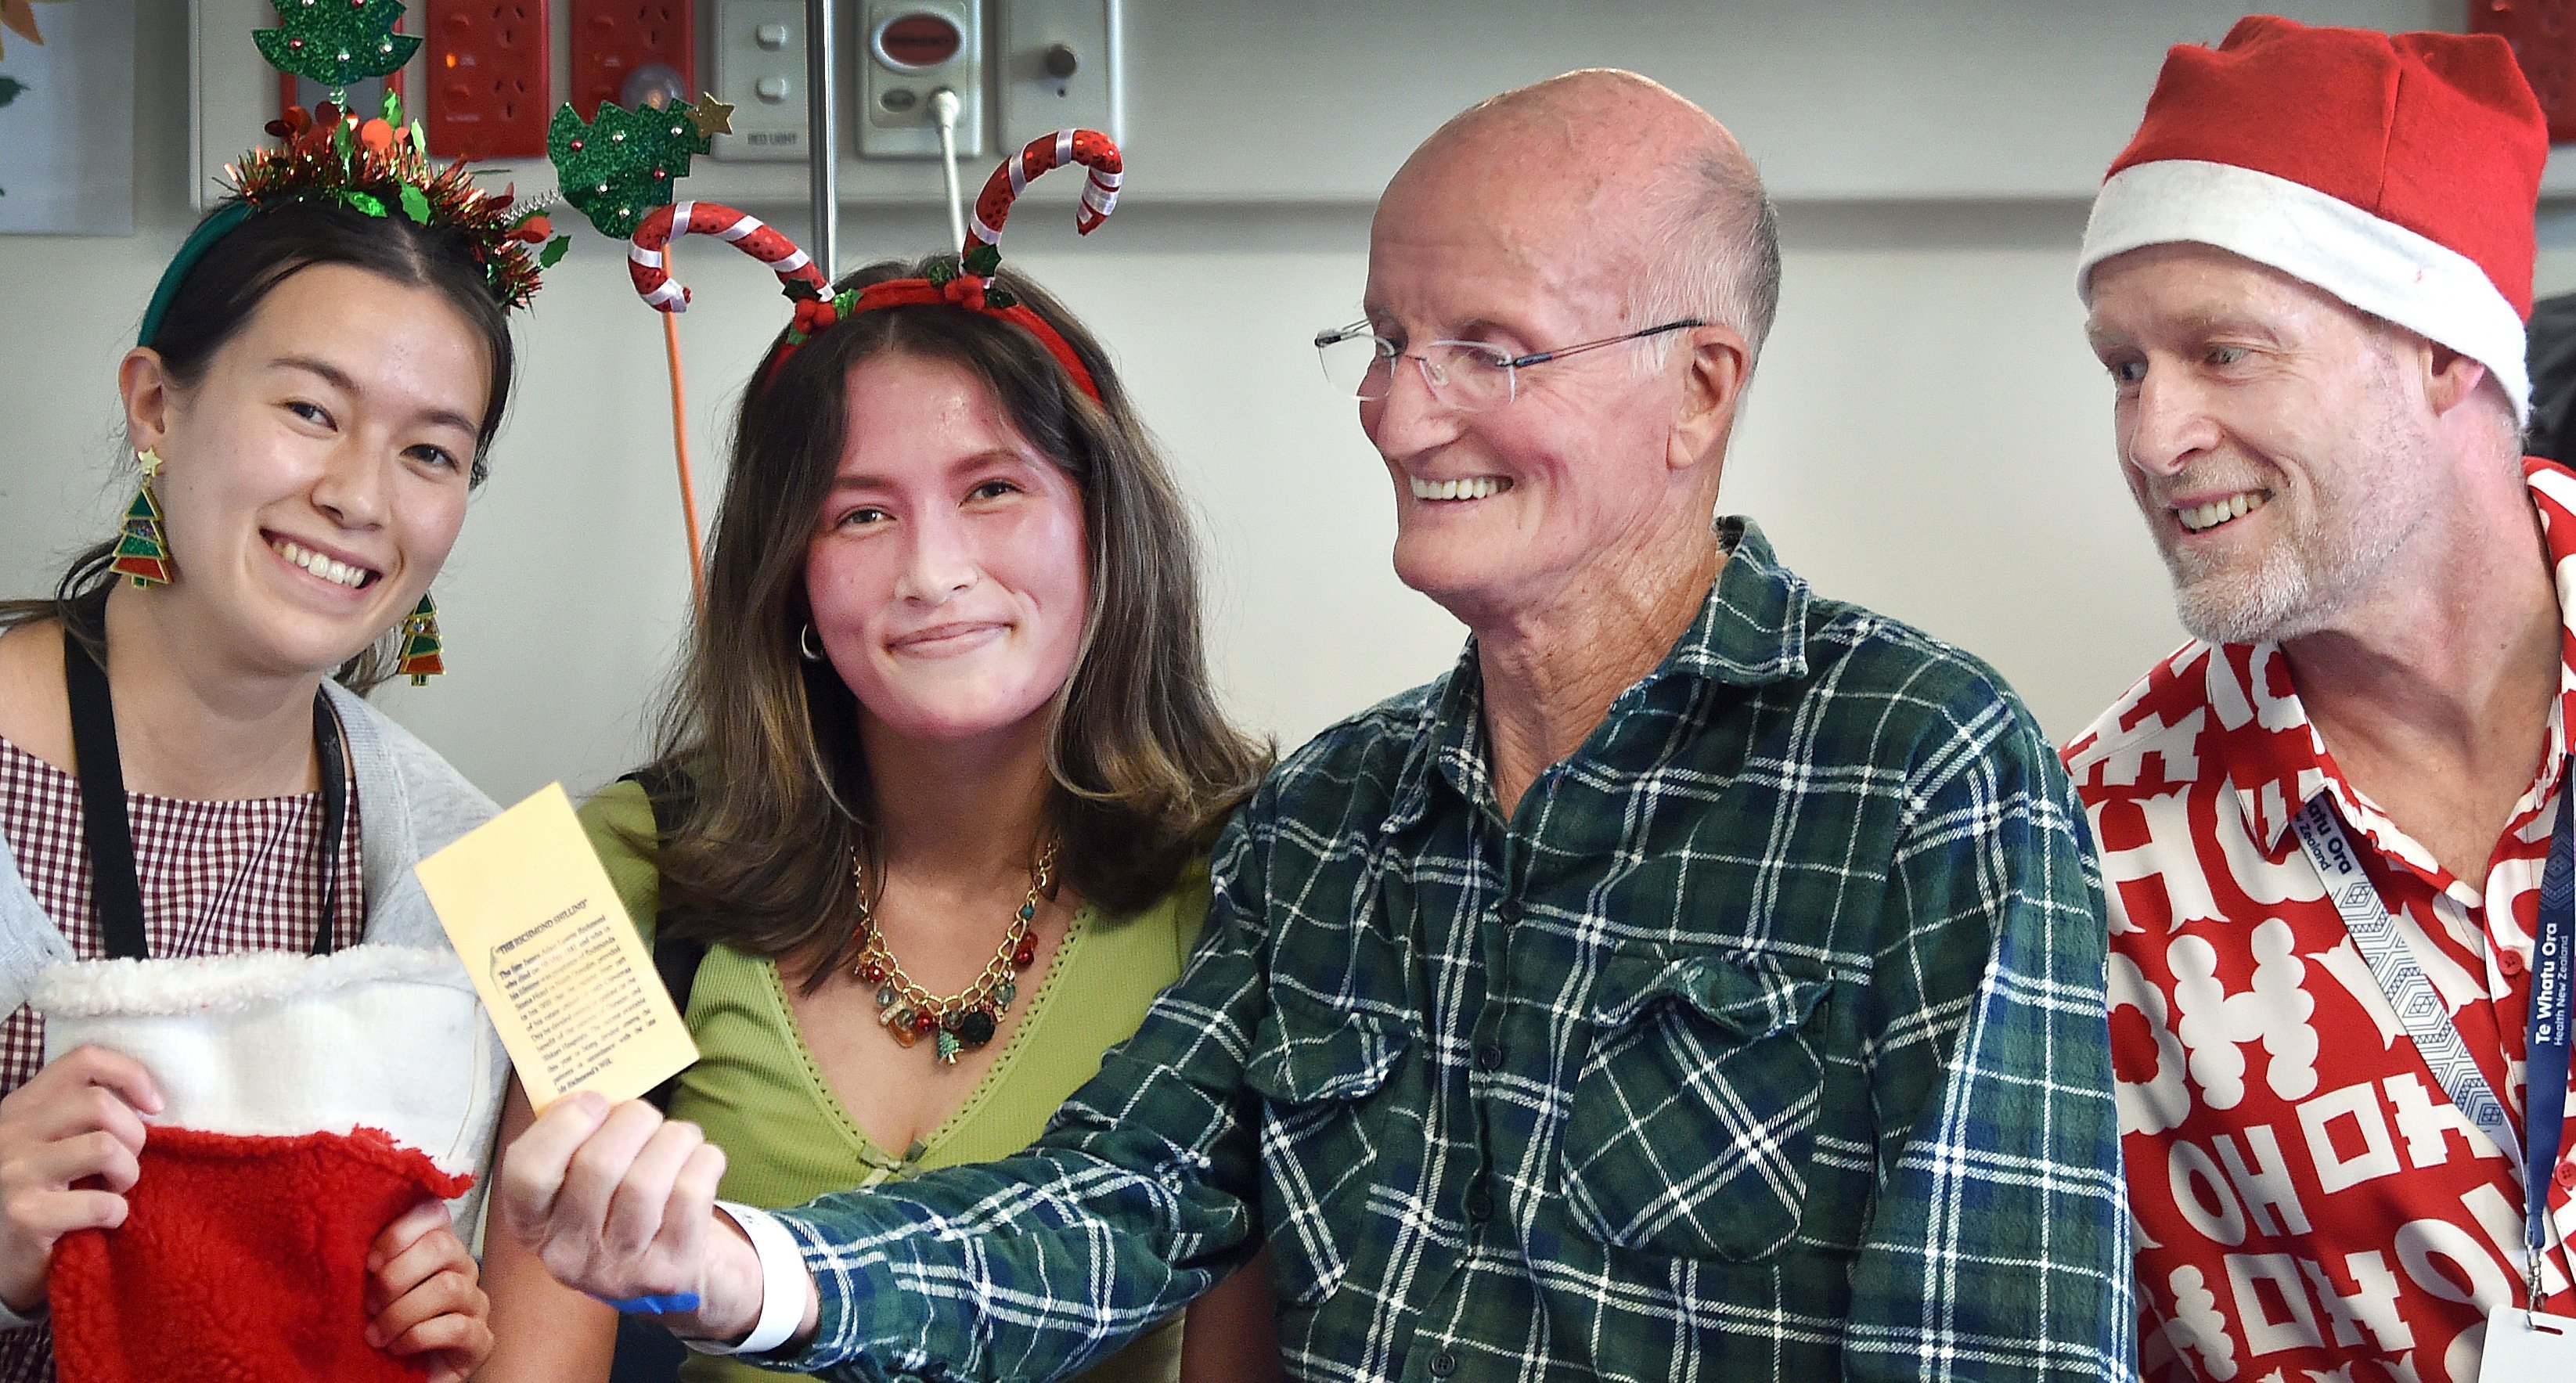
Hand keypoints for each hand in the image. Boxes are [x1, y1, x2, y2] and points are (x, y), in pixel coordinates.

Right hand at [0, 1045, 159, 1313]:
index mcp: (22, 1107)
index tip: (155, 1106)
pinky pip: (99, 1203)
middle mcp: (11, 1131)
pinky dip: (116, 1213)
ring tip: (117, 1190)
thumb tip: (149, 1103)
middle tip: (127, 1165)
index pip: (83, 1059)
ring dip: (128, 1174)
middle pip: (100, 1103)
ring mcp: (14, 1172)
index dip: (131, 1074)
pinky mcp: (23, 1214)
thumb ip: (82, 1118)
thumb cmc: (40, 1197)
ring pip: (105, 1147)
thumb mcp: (52, 1145)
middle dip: (134, 1136)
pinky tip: (104, 1222)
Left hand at [364, 1199, 489, 1382]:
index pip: (434, 1214)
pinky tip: (398, 1348)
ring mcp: (476, 1303)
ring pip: (448, 1287)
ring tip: (376, 1335)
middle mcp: (463, 1268)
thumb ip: (372, 1264)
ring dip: (401, 1313)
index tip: (369, 1262)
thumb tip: (344, 1239)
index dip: (400, 1232)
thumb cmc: (383, 1328)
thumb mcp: (371, 1291)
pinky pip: (458, 1328)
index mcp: (436, 1248)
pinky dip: (418, 1337)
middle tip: (369, 1305)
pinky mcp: (481, 1340)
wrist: (399, 1375)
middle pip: (442, 1246)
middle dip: (396, 1276)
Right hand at [495, 1094, 759, 1342]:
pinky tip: (700, 1160)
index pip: (526, 1172)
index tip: (593, 1101)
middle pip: (597, 1166)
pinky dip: (703, 1161)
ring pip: (646, 1180)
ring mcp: (618, 1271)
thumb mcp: (584, 1180)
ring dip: (672, 1139)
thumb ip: (578, 1139)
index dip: (562, 1125)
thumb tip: (596, 1092)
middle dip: (632, 1120)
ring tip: (679, 1136)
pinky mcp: (669, 1274)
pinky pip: (690, 1194)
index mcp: (534, 1224)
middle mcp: (567, 1256)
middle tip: (645, 1115)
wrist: (684, 1271)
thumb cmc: (626, 1205)